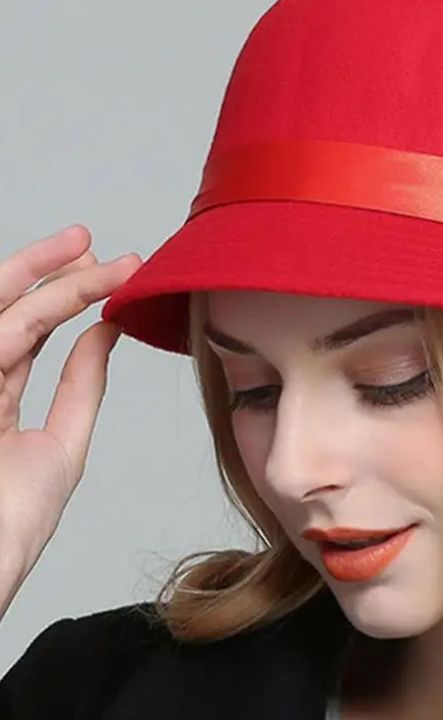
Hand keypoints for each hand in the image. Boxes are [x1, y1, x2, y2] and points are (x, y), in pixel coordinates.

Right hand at [0, 224, 140, 617]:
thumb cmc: (11, 522)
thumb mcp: (61, 442)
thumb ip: (80, 385)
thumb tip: (106, 331)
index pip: (24, 330)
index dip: (62, 296)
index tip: (107, 269)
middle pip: (6, 310)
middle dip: (46, 270)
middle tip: (92, 243)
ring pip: (4, 313)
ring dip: (48, 278)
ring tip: (94, 252)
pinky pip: (0, 338)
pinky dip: (36, 307)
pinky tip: (76, 284)